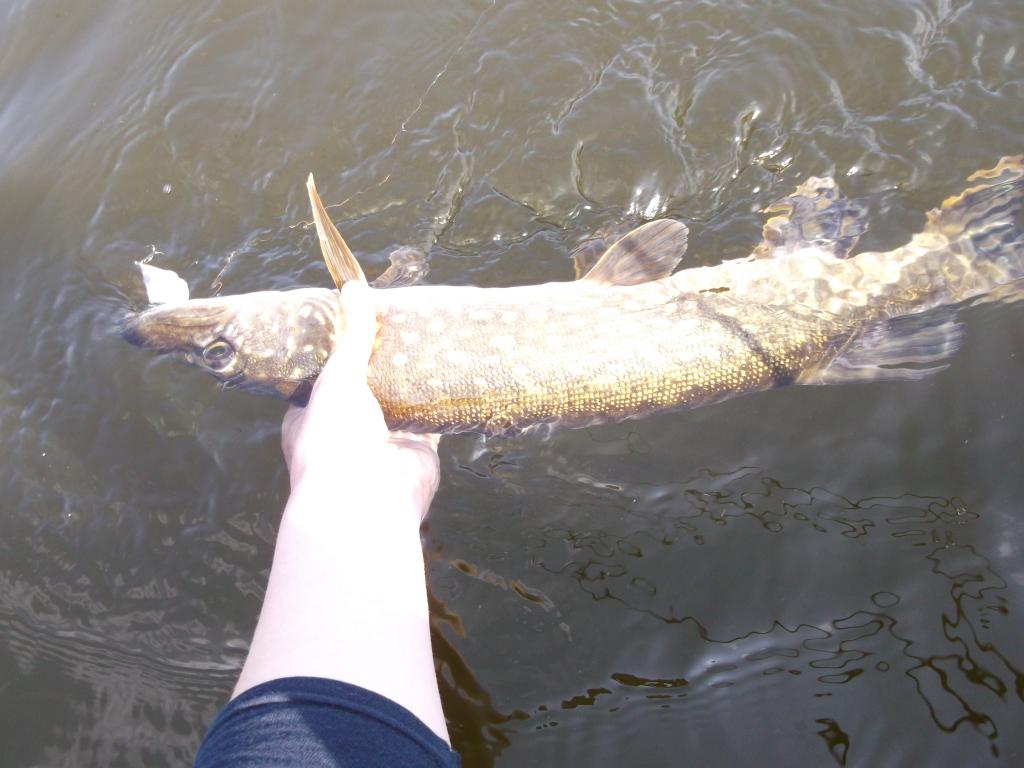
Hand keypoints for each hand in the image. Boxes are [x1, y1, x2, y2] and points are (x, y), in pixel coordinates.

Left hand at [281, 281, 440, 522]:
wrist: (367, 500)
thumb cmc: (335, 437)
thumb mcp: (338, 377)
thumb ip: (352, 336)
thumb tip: (353, 285)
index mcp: (311, 417)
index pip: (325, 378)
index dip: (341, 352)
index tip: (358, 324)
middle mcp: (347, 431)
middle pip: (367, 389)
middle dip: (383, 365)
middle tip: (401, 328)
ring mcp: (384, 442)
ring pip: (402, 404)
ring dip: (414, 383)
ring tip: (429, 342)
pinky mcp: (419, 450)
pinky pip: (433, 420)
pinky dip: (442, 401)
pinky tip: (453, 372)